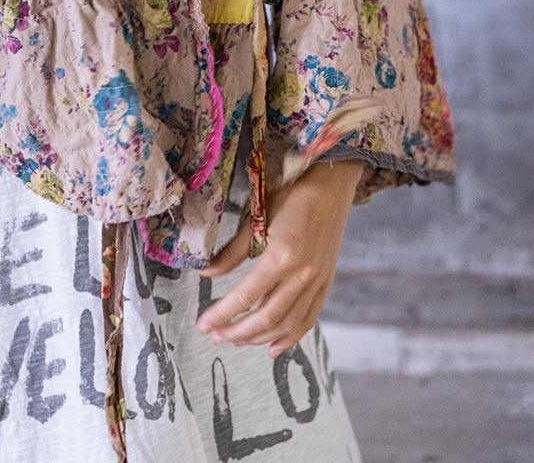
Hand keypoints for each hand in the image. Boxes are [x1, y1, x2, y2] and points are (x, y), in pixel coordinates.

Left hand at [196, 159, 362, 357]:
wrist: (330, 185)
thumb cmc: (290, 195)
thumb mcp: (257, 217)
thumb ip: (232, 251)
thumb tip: (205, 273)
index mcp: (282, 256)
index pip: (246, 296)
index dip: (222, 314)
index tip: (203, 325)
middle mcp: (302, 274)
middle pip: (266, 318)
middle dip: (237, 332)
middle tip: (215, 336)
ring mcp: (317, 282)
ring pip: (286, 324)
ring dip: (259, 338)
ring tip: (235, 341)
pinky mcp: (325, 283)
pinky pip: (308, 319)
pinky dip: (290, 337)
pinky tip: (273, 347)